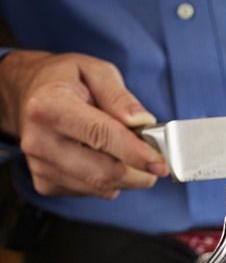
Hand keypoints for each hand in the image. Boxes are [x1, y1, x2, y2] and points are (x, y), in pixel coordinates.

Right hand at [0, 49, 168, 197]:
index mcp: (50, 106)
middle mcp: (41, 141)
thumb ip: (120, 96)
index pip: (101, 136)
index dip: (136, 152)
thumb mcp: (95, 71)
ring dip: (126, 175)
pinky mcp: (47, 184)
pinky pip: (93, 192)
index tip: (161, 162)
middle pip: (104, 172)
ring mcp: (42, 167)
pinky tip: (101, 157)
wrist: (29, 97)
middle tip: (155, 157)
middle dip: (140, 170)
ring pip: (103, 187)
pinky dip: (108, 180)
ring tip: (122, 149)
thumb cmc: (64, 82)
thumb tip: (142, 123)